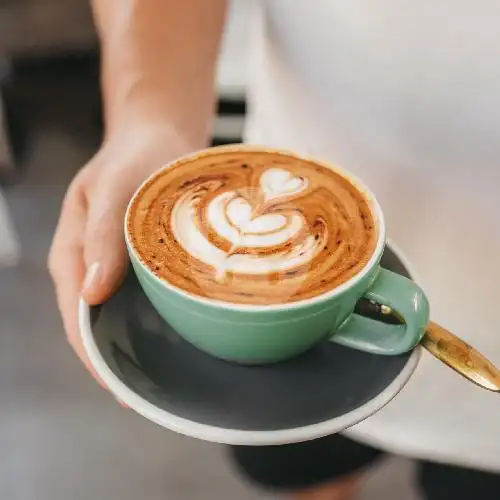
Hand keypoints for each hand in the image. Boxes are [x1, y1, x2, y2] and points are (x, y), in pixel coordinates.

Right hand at [48, 123, 197, 383]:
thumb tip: (92, 293)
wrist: (156, 137)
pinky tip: (182, 337)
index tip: (123, 388)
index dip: (96, 357)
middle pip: (97, 328)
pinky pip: (143, 302)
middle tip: (152, 395)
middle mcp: (91, 268)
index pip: (76, 320)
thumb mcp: (111, 187)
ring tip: (170, 377)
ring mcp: (115, 269)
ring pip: (121, 319)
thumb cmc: (131, 157)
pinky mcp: (139, 264)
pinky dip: (158, 322)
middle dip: (118, 362)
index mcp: (73, 255)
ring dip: (139, 347)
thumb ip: (100, 236)